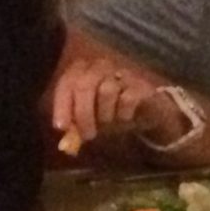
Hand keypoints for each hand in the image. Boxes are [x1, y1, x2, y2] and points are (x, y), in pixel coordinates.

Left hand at [49, 51, 180, 155]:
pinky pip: (128, 98)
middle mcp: (101, 67)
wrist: (146, 109)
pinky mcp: (141, 85)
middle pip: (85, 85)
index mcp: (83, 71)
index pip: (67, 83)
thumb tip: (66, 143)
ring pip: (106, 90)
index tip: (62, 127)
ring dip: (104, 114)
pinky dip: (123, 112)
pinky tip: (125, 118)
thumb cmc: (111, 111)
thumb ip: (77, 127)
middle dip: (83, 113)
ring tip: (108, 124)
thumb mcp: (90, 121)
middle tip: (87, 135)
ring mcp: (122, 73)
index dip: (62, 105)